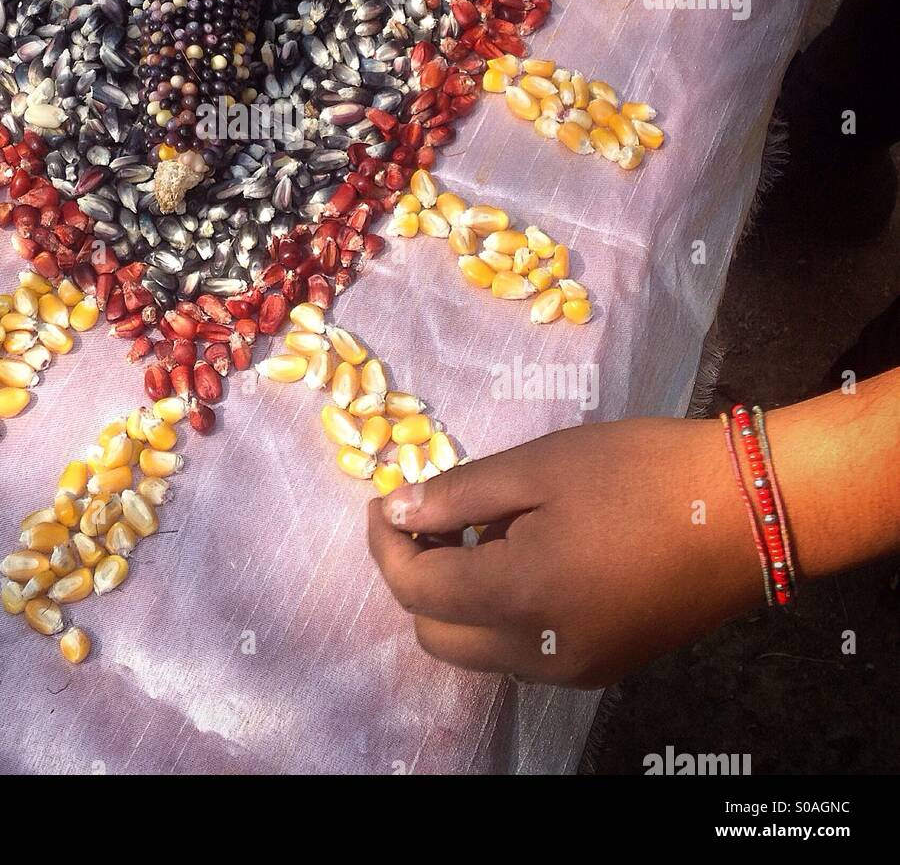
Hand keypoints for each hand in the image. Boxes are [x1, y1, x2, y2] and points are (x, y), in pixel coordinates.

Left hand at [367, 417, 762, 687]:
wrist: (751, 510)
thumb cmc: (639, 473)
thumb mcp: (539, 467)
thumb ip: (459, 495)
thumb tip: (398, 510)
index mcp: (519, 598)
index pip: (415, 588)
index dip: (386, 543)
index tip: (385, 500)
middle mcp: (541, 653)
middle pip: (437, 635)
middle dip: (417, 577)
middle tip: (433, 515)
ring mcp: (577, 669)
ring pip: (480, 651)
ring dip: (460, 598)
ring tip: (484, 529)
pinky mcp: (605, 665)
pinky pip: (524, 653)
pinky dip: (502, 613)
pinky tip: (527, 555)